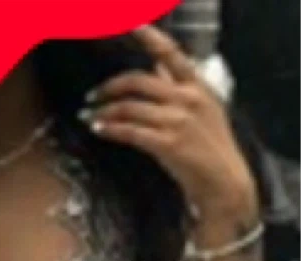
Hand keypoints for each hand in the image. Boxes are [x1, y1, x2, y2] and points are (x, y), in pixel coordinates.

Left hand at [82, 26, 258, 221]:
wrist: (222, 182)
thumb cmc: (210, 147)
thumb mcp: (202, 110)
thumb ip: (178, 89)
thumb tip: (155, 70)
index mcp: (197, 86)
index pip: (172, 54)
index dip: (151, 38)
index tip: (133, 27)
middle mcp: (187, 99)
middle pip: (139, 81)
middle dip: (110, 86)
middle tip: (92, 95)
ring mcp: (178, 121)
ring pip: (130, 107)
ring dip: (104, 111)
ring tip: (89, 116)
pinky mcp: (168, 144)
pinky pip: (130, 131)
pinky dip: (110, 129)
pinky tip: (99, 130)